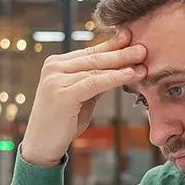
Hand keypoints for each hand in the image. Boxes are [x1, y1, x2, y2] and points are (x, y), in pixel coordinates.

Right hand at [20, 31, 145, 166]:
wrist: (41, 145)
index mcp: (56, 64)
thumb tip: (120, 68)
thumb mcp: (81, 97)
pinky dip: (114, 78)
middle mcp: (54, 67)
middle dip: (121, 52)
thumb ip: (95, 82)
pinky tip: (130, 75)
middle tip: (143, 48)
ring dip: (121, 65)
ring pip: (96, 69)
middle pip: (94, 57)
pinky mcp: (62, 94)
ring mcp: (56, 80)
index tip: (131, 38)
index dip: (112, 45)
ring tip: (143, 62)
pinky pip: (94, 83)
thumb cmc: (62, 122)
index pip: (89, 52)